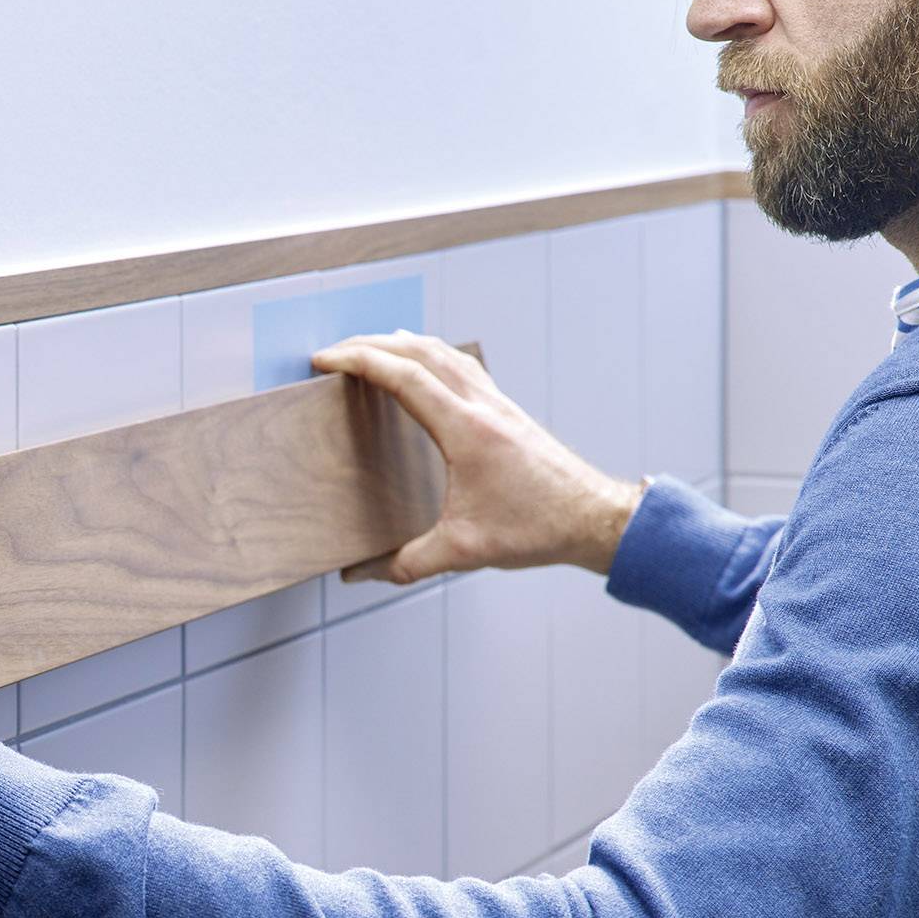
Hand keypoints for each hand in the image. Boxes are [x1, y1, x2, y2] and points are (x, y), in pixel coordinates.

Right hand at [311, 332, 643, 582]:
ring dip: (402, 343)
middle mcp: (482, 406)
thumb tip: (359, 574)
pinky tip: (425, 363)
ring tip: (370, 347)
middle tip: (334, 352)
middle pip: (419, 352)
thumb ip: (405, 563)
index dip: (358, 362)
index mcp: (466, 431)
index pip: (403, 377)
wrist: (593, 517)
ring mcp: (498, 403)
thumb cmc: (537, 529)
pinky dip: (432, 355)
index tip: (325, 361)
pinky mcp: (507, 411)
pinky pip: (462, 366)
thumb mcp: (463, 552)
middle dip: (370, 344)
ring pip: (443, 352)